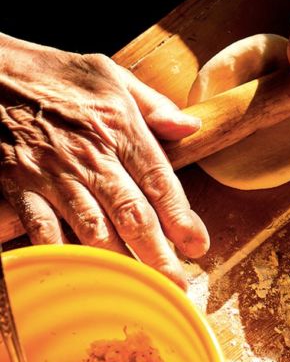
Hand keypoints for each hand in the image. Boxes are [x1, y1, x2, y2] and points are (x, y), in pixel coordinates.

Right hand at [0, 36, 208, 286]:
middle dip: (158, 253)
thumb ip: (154, 105)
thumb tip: (191, 129)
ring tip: (140, 288)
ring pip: (92, 229)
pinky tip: (82, 274)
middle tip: (178, 283)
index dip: (181, 217)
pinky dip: (62, 254)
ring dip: (119, 262)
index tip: (198, 245)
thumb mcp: (110, 74)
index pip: (159, 180)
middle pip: (132, 213)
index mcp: (119, 125)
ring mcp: (51, 173)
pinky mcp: (16, 185)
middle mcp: (90, 154)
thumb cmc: (52, 72)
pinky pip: (42, 229)